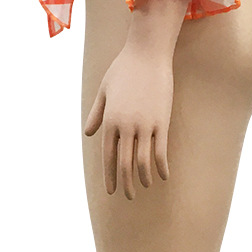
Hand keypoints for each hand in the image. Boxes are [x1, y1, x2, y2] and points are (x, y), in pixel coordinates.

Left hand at [83, 42, 173, 198]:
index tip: (112, 190)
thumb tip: (89, 134)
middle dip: (125, 183)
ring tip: (144, 186)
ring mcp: (145, 125)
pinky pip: (161, 150)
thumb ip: (97, 114)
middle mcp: (126, 126)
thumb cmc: (123, 69)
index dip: (109, 176)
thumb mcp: (104, 91)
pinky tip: (163, 176)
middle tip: (127, 197)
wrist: (146, 54)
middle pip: (124, 163)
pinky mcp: (162, 121)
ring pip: (143, 161)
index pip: (107, 156)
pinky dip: (161, 166)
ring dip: (143, 178)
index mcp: (110, 120)